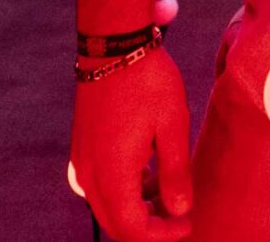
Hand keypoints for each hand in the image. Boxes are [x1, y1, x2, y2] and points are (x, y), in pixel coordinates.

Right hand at [70, 44, 194, 240]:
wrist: (113, 47)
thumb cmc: (148, 82)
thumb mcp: (172, 126)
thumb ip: (175, 173)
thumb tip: (181, 210)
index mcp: (112, 173)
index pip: (131, 227)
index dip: (160, 235)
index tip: (187, 226)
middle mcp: (90, 174)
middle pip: (115, 222)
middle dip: (148, 227)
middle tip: (179, 219)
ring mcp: (83, 161)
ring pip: (107, 205)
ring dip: (137, 208)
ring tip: (170, 195)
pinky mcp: (83, 149)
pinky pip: (101, 185)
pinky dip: (126, 190)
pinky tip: (150, 175)